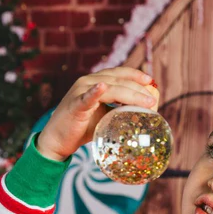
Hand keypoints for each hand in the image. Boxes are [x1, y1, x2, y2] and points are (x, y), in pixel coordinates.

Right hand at [37, 67, 158, 160]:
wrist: (59, 140)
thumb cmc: (84, 127)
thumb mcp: (107, 116)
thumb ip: (121, 110)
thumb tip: (145, 113)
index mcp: (96, 82)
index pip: (119, 73)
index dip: (135, 74)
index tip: (151, 80)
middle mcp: (88, 82)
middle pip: (118, 80)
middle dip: (138, 87)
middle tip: (153, 98)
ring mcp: (80, 91)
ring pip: (110, 88)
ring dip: (129, 93)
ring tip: (145, 101)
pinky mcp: (75, 105)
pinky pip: (86, 97)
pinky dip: (94, 92)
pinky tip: (102, 87)